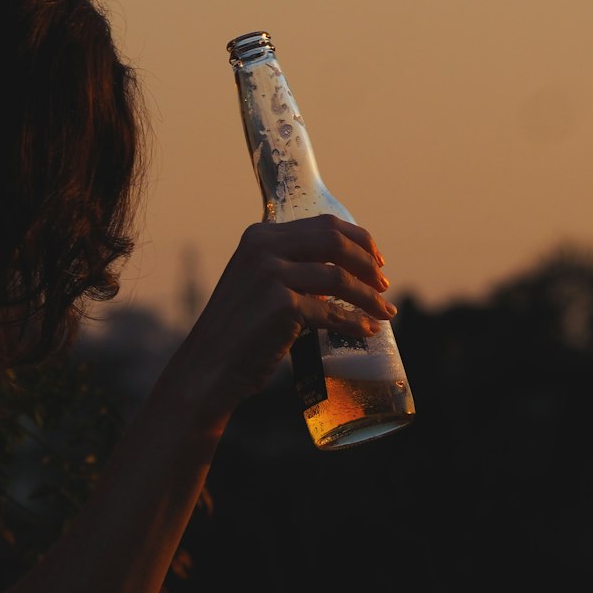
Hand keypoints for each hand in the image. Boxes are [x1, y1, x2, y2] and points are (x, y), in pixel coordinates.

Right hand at [165, 216, 396, 425]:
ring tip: (385, 312)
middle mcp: (263, 248)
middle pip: (335, 242)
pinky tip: (367, 332)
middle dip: (368, 263)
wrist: (207, 368)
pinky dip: (355, 323)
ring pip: (338, 277)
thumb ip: (286, 269)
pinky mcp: (281, 306)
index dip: (358, 239)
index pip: (323, 224)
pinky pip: (331, 312)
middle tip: (384, 285)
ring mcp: (271, 275)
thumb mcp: (256, 284)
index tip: (377, 259)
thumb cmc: (237, 331)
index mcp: (259, 236)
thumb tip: (338, 272)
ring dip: (369, 296)